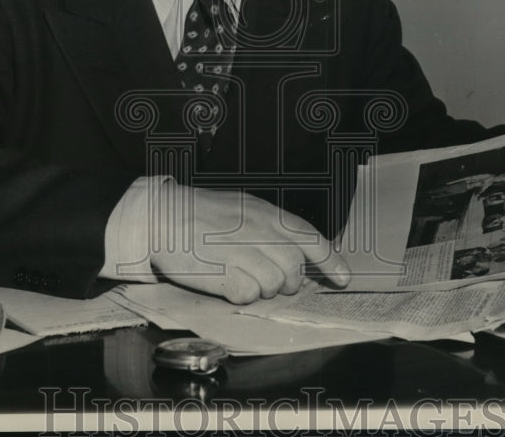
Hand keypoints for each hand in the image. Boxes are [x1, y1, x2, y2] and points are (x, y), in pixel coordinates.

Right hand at [148, 183, 350, 303]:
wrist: (160, 216)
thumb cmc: (199, 213)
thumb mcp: (241, 207)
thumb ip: (268, 226)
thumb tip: (293, 251)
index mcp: (265, 212)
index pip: (309, 237)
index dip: (331, 259)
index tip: (344, 278)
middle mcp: (258, 230)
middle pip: (293, 269)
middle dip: (287, 282)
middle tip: (266, 278)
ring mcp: (242, 251)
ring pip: (273, 286)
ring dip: (260, 288)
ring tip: (238, 275)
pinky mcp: (224, 272)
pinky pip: (247, 295)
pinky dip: (238, 294)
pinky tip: (223, 281)